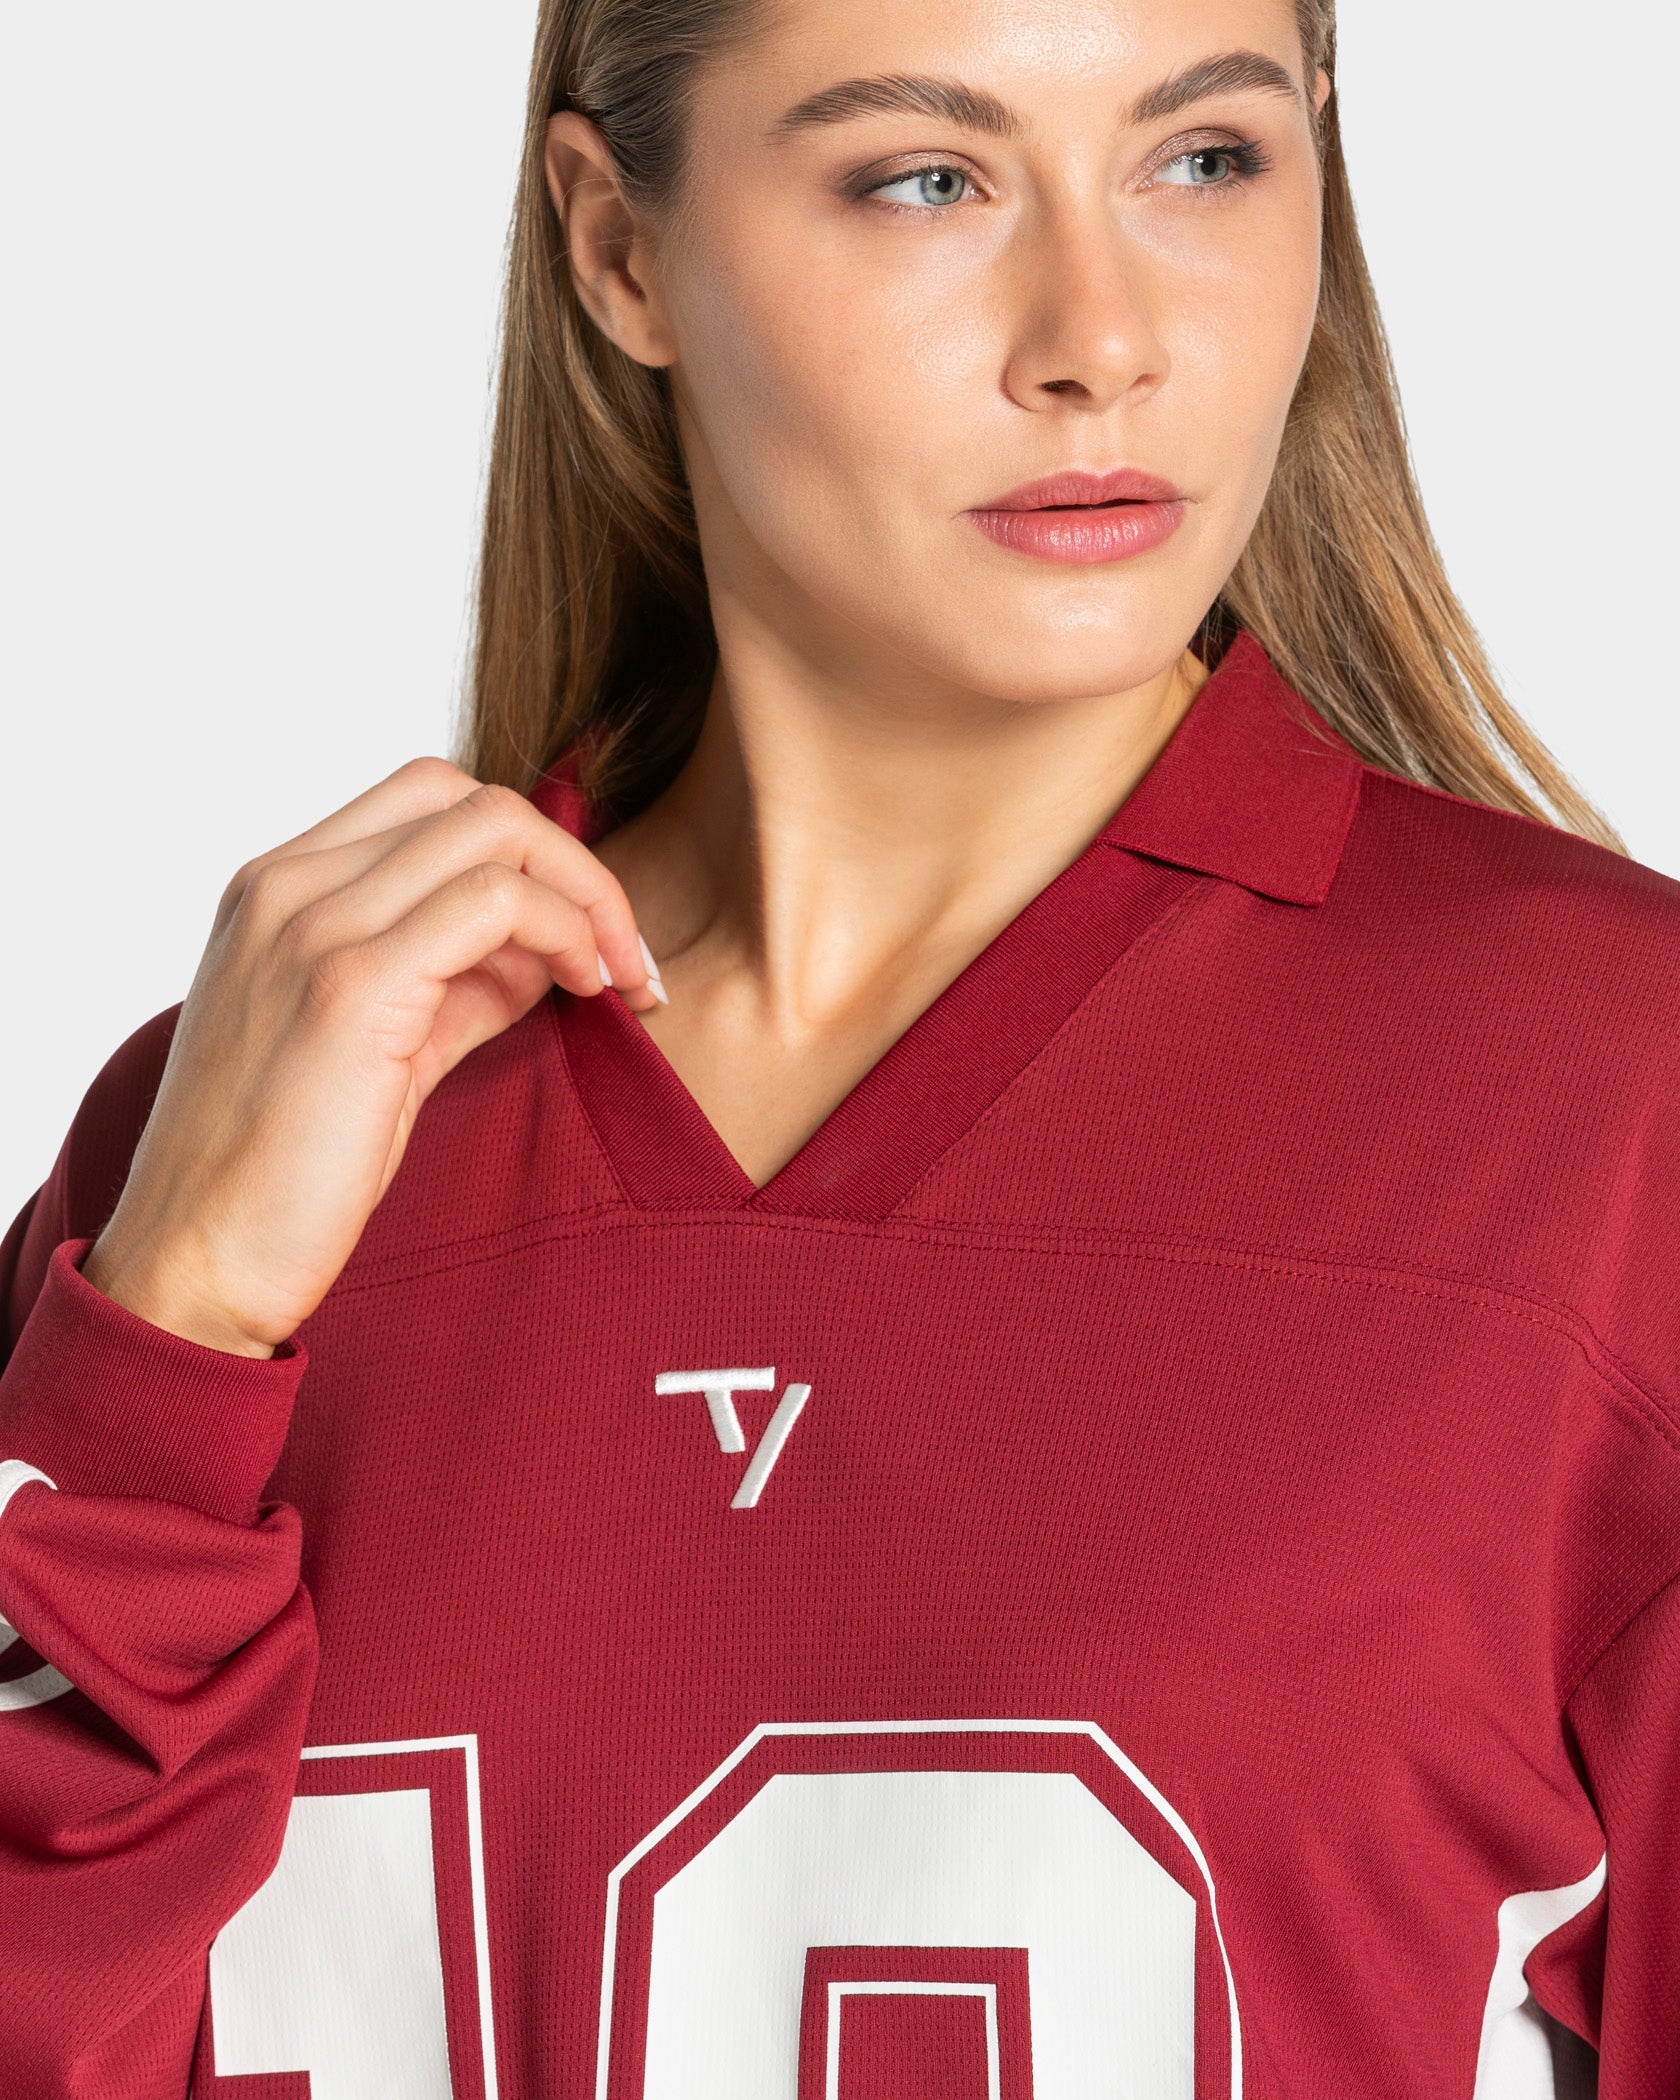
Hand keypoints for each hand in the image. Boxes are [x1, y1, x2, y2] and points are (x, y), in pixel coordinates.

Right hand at [82, 759, 660, 1356]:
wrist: (198, 1259)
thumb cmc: (284, 1170)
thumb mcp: (377, 1046)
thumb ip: (453, 981)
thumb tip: (545, 950)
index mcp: (278, 888)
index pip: (431, 797)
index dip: (527, 853)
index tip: (584, 932)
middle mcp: (285, 885)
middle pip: (471, 797)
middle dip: (574, 863)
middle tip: (626, 952)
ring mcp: (312, 925)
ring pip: (495, 831)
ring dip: (587, 895)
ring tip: (618, 975)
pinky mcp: (350, 985)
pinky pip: (495, 902)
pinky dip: (565, 930)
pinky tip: (586, 988)